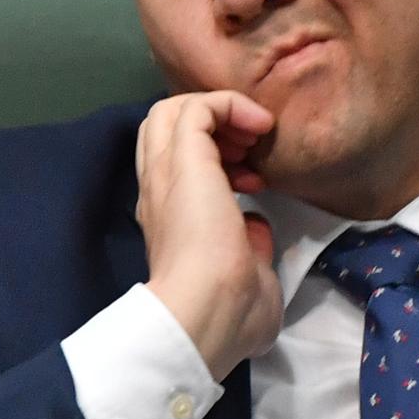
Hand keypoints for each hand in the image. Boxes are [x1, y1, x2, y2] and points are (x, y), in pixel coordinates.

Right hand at [136, 91, 283, 381]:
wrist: (206, 315)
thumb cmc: (227, 314)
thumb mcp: (248, 276)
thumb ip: (250, 248)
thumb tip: (255, 227)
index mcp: (169, 218)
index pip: (175, 163)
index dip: (216, 158)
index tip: (253, 183)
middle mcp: (159, 189)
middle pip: (163, 128)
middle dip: (208, 127)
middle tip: (246, 151)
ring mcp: (166, 171)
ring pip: (170, 110)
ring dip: (215, 112)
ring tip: (250, 135)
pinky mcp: (184, 156)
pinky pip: (198, 107)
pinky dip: (229, 104)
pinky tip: (259, 126)